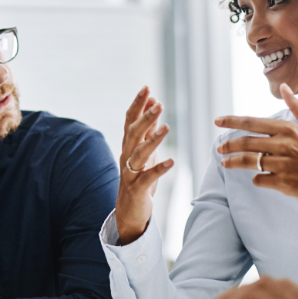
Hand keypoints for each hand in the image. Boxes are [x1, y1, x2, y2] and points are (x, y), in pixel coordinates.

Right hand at [114, 86, 173, 244]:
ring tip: (166, 127)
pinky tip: (172, 162)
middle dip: (145, 118)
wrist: (129, 210)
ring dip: (152, 140)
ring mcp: (130, 173)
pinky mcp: (137, 189)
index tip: (147, 88)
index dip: (137, 104)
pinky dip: (159, 169)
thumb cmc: (139, 178)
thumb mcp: (144, 151)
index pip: (130, 120)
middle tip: (158, 103)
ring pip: (138, 153)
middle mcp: (126, 156)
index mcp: (128, 146)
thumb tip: (153, 105)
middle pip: (133, 134)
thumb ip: (148, 129)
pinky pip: (147, 177)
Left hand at [215, 83, 297, 233]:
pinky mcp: (284, 183)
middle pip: (246, 142)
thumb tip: (284, 86)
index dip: (232, 121)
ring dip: (233, 162)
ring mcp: (283, 165)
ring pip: (249, 161)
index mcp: (290, 129)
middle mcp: (284, 145)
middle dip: (228, 145)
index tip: (217, 121)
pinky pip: (260, 180)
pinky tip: (259, 179)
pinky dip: (257, 179)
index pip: (253, 122)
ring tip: (225, 163)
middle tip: (219, 148)